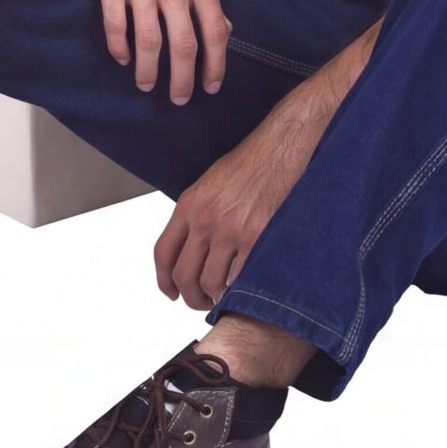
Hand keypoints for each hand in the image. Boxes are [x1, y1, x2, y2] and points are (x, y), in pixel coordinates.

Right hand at [79, 0, 231, 103]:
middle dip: (183, 79)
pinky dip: (119, 46)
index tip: (211, 86)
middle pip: (183, 44)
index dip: (215, 65)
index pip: (215, 30)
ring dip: (149, 70)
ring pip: (149, 41)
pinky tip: (121, 57)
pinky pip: (116, 24)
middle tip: (178, 99)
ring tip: (147, 85)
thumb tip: (223, 24)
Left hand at [152, 110, 318, 311]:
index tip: (170, 292)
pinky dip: (241, 289)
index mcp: (189, 205)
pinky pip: (241, 277)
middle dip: (191, 297)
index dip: (164, 281)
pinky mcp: (257, 236)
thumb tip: (194, 248)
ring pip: (211, 282)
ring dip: (217, 297)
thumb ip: (198, 215)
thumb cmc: (252, 161)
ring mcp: (230, 229)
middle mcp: (205, 219)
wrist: (282, 145)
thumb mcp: (211, 184)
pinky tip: (246, 287)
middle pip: (184, 275)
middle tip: (201, 302)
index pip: (163, 253)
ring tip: (226, 297)